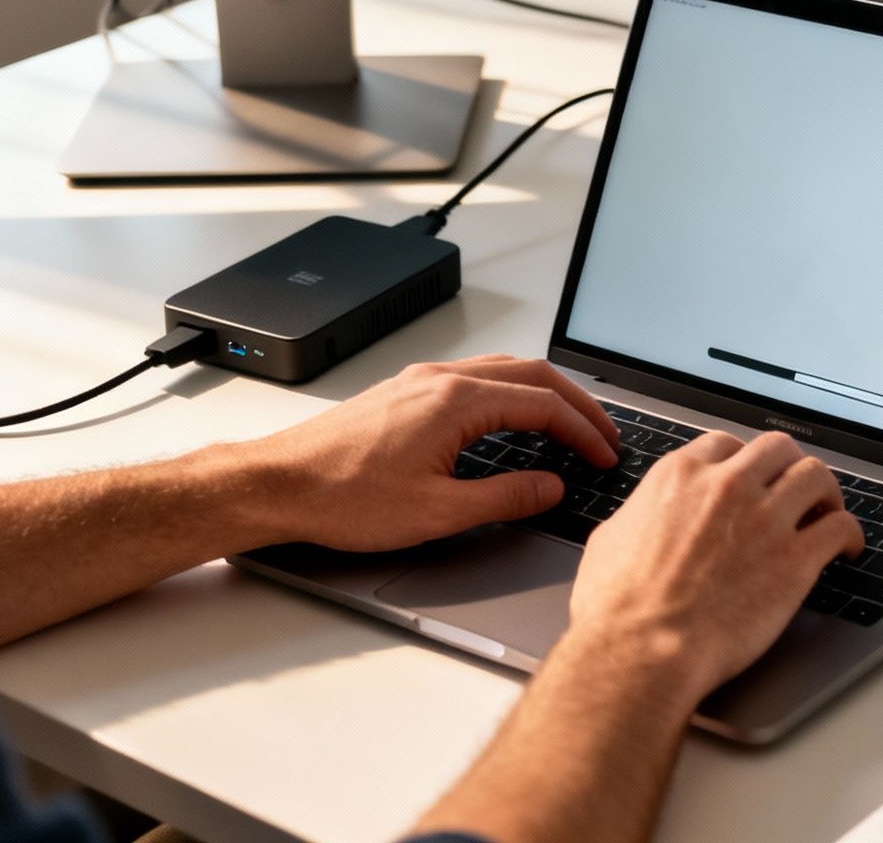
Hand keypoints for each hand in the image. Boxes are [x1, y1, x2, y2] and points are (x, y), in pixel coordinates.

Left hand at [234, 355, 620, 550]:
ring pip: (505, 369)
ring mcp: (421, 380)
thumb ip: (504, 497)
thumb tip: (550, 487)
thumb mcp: (437, 512)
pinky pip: (477, 377)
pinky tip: (512, 418)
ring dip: (546, 393)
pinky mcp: (405, 391)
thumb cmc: (343, 497)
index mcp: (457, 402)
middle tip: (604, 434)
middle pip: (533, 374)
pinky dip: (512, 392)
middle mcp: (442, 379)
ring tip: (569, 424)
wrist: (278, 485)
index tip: (604, 455)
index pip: (544, 405)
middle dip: (578, 404)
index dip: (584, 431)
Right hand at [566, 431, 864, 698]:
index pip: (726, 445)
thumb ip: (636, 519)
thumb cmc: (618, 609)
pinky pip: (840, 527)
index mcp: (681, 477)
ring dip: (826, 493)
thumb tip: (636, 522)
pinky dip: (850, 533)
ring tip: (827, 512)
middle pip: (779, 449)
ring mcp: (765, 519)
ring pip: (816, 476)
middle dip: (789, 467)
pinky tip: (847, 548)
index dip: (744, 463)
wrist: (643, 649)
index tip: (752, 480)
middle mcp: (727, 487)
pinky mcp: (795, 558)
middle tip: (795, 490)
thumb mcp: (610, 542)